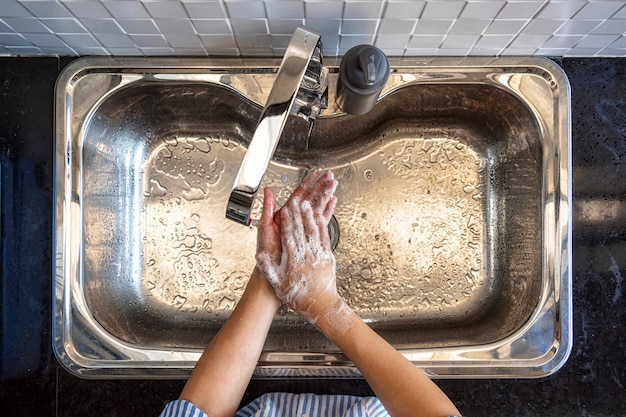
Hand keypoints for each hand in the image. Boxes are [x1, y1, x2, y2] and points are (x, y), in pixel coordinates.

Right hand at [256, 170, 340, 323]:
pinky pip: (324, 237)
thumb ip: (269, 268)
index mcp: (293, 260)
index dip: (287, 221)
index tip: (285, 209)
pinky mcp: (328, 256)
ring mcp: (319, 255)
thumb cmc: (299, 296)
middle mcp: (307, 255)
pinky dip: (322, 225)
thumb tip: (259, 256)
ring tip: (308, 203)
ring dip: (310, 215)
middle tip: (296, 200)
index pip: (289, 236)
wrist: (321, 305)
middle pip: (301, 229)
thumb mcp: (278, 284)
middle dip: (298, 213)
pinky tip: (321, 216)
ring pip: (314, 230)